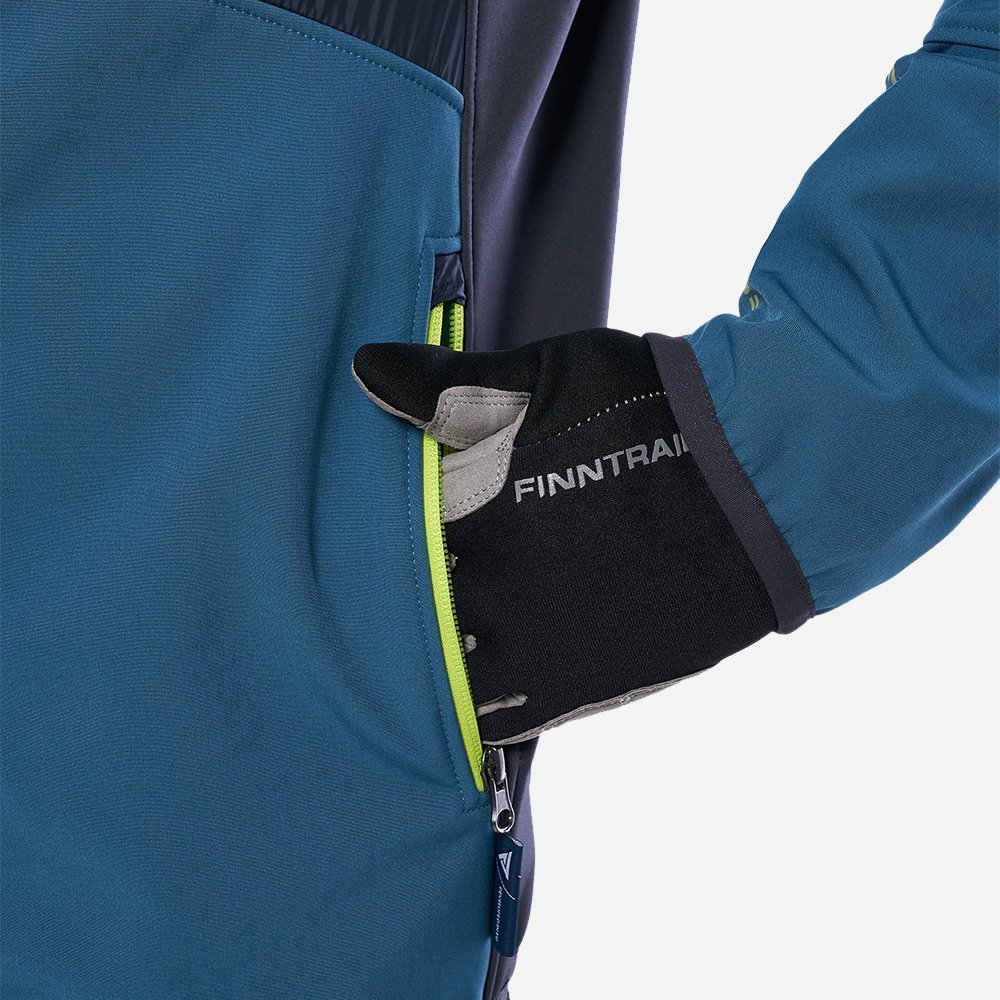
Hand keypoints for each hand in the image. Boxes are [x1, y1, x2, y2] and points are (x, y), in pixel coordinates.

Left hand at [353, 328, 776, 743]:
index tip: (362, 533)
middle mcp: (499, 582)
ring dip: (428, 655)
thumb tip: (363, 368)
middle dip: (395, 593)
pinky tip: (464, 692)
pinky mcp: (581, 682)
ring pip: (447, 666)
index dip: (372, 528)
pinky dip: (475, 708)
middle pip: (411, 603)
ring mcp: (539, 641)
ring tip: (419, 645)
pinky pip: (502, 716)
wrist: (761, 484)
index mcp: (478, 504)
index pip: (389, 526)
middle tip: (378, 595)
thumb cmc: (654, 413)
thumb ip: (454, 383)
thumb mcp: (551, 377)